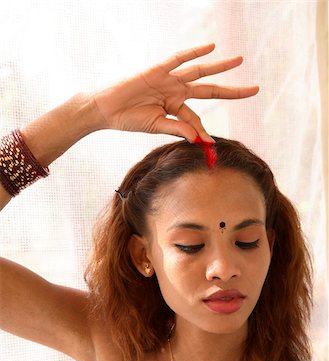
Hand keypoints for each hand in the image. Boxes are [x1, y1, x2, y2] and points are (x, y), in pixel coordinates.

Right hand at [92, 43, 258, 141]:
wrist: (106, 110)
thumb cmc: (129, 119)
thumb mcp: (157, 126)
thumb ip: (178, 129)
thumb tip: (199, 139)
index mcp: (176, 107)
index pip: (196, 118)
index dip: (203, 132)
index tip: (210, 145)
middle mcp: (176, 91)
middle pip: (209, 89)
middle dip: (232, 90)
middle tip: (255, 89)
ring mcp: (168, 79)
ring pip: (199, 71)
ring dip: (219, 66)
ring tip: (239, 60)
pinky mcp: (157, 70)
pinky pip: (178, 59)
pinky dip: (193, 53)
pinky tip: (209, 47)